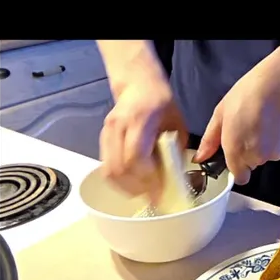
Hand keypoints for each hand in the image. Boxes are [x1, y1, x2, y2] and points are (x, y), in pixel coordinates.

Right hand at [99, 76, 188, 198]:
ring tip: (142, 192)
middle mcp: (118, 125)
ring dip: (125, 187)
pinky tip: (132, 183)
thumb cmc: (161, 102)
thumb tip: (173, 179)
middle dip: (136, 187)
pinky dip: (118, 180)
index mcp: (139, 119)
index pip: (135, 155)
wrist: (137, 84)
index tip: (159, 191)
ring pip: (108, 170)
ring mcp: (107, 132)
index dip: (146, 177)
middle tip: (152, 196)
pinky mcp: (102, 139)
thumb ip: (174, 150)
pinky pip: (106, 166)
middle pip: (119, 166)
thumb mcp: (177, 123)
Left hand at [194, 52, 279, 185]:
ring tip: (262, 121)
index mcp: (235, 151)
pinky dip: (277, 139)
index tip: (236, 151)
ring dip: (264, 145)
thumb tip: (200, 158)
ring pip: (267, 156)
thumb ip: (210, 140)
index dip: (237, 166)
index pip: (239, 177)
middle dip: (249, 151)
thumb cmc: (247, 94)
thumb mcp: (220, 113)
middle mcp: (255, 157)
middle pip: (252, 164)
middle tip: (248, 127)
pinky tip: (274, 121)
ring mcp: (275, 153)